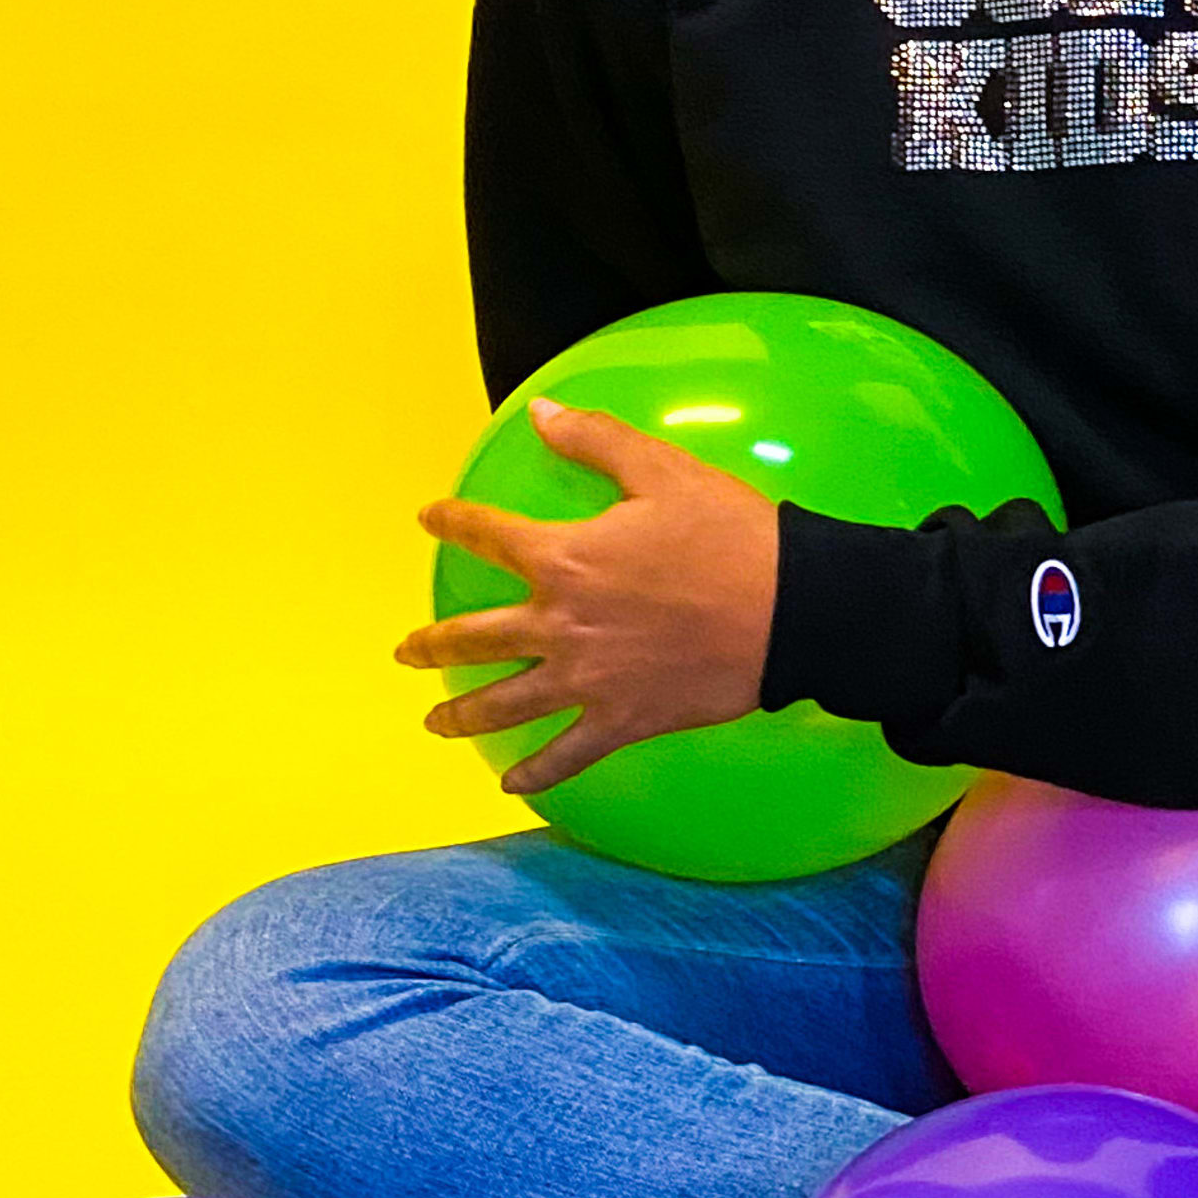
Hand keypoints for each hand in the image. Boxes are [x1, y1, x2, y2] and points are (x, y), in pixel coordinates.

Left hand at [398, 401, 783, 794]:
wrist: (791, 610)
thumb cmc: (731, 534)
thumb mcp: (664, 470)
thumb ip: (595, 439)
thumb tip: (540, 412)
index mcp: (564, 558)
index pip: (486, 534)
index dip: (451, 521)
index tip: (428, 518)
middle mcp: (559, 625)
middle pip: (472, 638)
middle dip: (430, 644)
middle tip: (406, 650)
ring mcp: (585, 681)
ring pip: (503, 706)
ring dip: (461, 715)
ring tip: (435, 722)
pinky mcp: (621, 721)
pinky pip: (565, 757)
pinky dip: (536, 775)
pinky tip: (513, 785)